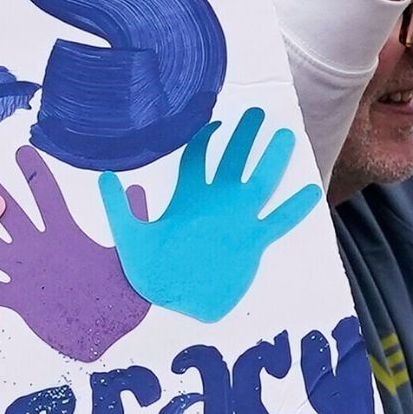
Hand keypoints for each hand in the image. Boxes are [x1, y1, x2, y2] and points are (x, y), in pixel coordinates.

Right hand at [0, 146, 150, 360]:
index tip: (20, 149)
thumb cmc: (123, 298)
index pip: (46, 196)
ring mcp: (27, 274)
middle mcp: (40, 250)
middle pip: (10, 214)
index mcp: (66, 237)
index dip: (34, 173)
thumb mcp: (131, 257)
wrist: (112, 337)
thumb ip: (129, 223)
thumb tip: (133, 186)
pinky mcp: (20, 300)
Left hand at [101, 107, 320, 322]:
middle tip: (257, 112)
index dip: (205, 138)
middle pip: (232, 162)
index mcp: (187, 197)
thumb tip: (103, 175)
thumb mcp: (128, 235)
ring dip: (272, 161)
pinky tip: (309, 191)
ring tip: (287, 137)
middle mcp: (215, 204)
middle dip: (244, 138)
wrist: (173, 300)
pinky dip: (293, 208)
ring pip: (260, 184)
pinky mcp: (251, 244)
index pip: (198, 159)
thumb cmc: (148, 270)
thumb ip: (119, 206)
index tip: (215, 120)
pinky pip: (277, 221)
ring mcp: (236, 221)